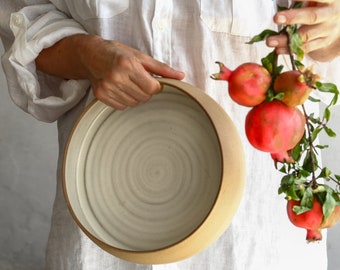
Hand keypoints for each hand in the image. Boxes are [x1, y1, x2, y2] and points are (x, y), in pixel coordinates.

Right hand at [36, 34, 184, 109]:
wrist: (90, 54)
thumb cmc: (117, 53)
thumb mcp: (140, 56)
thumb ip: (161, 68)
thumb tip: (181, 76)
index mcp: (128, 65)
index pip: (152, 88)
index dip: (155, 86)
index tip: (151, 80)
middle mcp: (116, 77)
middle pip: (144, 97)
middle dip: (146, 91)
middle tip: (139, 81)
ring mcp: (107, 87)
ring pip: (134, 103)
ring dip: (136, 96)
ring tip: (129, 84)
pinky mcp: (101, 95)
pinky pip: (122, 107)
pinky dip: (125, 100)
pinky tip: (121, 89)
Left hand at [266, 0, 339, 61]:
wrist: (336, 23)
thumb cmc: (320, 7)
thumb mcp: (315, 1)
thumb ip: (301, 2)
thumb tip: (282, 7)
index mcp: (329, 0)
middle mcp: (330, 15)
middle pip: (312, 17)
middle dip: (293, 18)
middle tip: (276, 18)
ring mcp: (327, 31)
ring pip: (305, 36)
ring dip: (286, 40)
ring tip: (270, 41)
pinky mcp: (322, 43)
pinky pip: (304, 48)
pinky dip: (290, 49)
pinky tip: (278, 49)